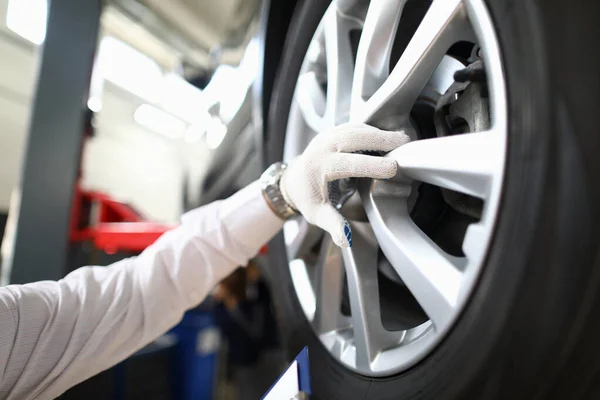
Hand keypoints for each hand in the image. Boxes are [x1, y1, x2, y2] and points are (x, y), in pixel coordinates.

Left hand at [280, 123, 409, 247]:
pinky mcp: (334, 132)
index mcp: (319, 167)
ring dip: (379, 133)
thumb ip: (333, 225)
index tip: (392, 168)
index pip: (348, 163)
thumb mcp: (317, 214)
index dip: (372, 165)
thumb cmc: (307, 197)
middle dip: (379, 139)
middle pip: (353, 137)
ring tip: (401, 140)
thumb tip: (346, 239)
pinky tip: (388, 137)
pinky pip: (355, 126)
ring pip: (356, 128)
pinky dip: (373, 130)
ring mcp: (328, 136)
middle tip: (403, 144)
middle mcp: (323, 147)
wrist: (294, 180)